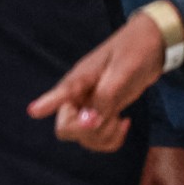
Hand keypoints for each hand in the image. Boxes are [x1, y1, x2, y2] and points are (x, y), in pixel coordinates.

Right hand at [30, 11, 164, 151]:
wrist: (150, 45)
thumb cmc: (134, 51)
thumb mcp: (123, 72)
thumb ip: (105, 96)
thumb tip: (89, 122)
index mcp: (78, 80)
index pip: (57, 95)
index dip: (45, 104)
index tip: (33, 111)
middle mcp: (78, 96)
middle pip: (67, 128)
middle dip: (89, 132)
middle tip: (113, 118)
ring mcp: (89, 106)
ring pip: (83, 137)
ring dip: (103, 137)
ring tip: (122, 121)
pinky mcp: (102, 112)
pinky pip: (98, 138)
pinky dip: (111, 140)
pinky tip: (124, 123)